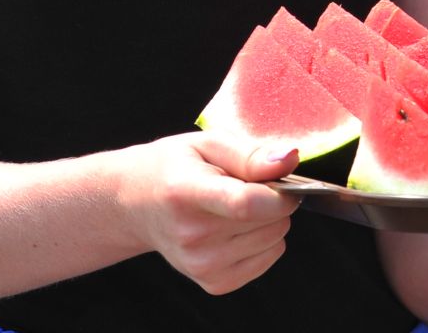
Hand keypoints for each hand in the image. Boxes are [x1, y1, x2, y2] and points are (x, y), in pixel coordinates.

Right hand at [122, 132, 301, 294]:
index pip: (245, 204)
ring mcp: (201, 265)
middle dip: (275, 199)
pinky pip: (269, 257)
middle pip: (269, 221)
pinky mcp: (214, 283)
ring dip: (269, 219)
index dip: (280, 192)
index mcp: (186, 192)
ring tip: (237, 205)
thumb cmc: (175, 168)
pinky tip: (236, 226)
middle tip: (249, 185)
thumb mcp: (207, 143)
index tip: (285, 178)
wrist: (137, 205)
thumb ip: (250, 153)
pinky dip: (264, 240)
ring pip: (275, 239)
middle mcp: (192, 236)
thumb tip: (290, 159)